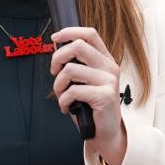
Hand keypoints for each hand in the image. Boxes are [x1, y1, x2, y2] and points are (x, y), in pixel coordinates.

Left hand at [50, 27, 126, 164]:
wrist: (106, 133)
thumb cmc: (92, 107)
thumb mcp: (85, 81)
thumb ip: (78, 66)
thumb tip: (58, 52)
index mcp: (105, 60)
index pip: (90, 34)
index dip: (70, 32)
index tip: (55, 38)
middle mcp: (109, 67)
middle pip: (78, 46)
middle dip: (58, 58)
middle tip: (54, 72)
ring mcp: (109, 81)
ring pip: (71, 70)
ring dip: (59, 85)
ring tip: (62, 95)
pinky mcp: (105, 96)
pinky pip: (73, 91)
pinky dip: (64, 100)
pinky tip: (67, 107)